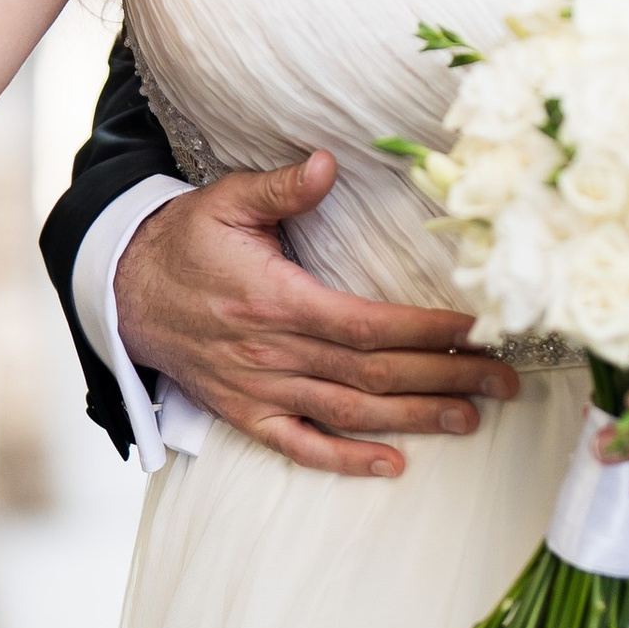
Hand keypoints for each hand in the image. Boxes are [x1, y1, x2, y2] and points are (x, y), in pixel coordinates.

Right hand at [114, 154, 520, 478]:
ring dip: (414, 419)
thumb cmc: (184, 242)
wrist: (124, 293)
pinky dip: (346, 460)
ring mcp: (260, 390)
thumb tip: (327, 162)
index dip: (427, 332)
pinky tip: (393, 465)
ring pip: (349, 412)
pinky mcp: (245, 414)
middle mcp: (273, 352)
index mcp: (277, 299)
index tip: (479, 331)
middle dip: (444, 379)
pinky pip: (300, 447)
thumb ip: (281, 187)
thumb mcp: (226, 201)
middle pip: (373, 373)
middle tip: (504, 381)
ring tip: (471, 419)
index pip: (368, 324)